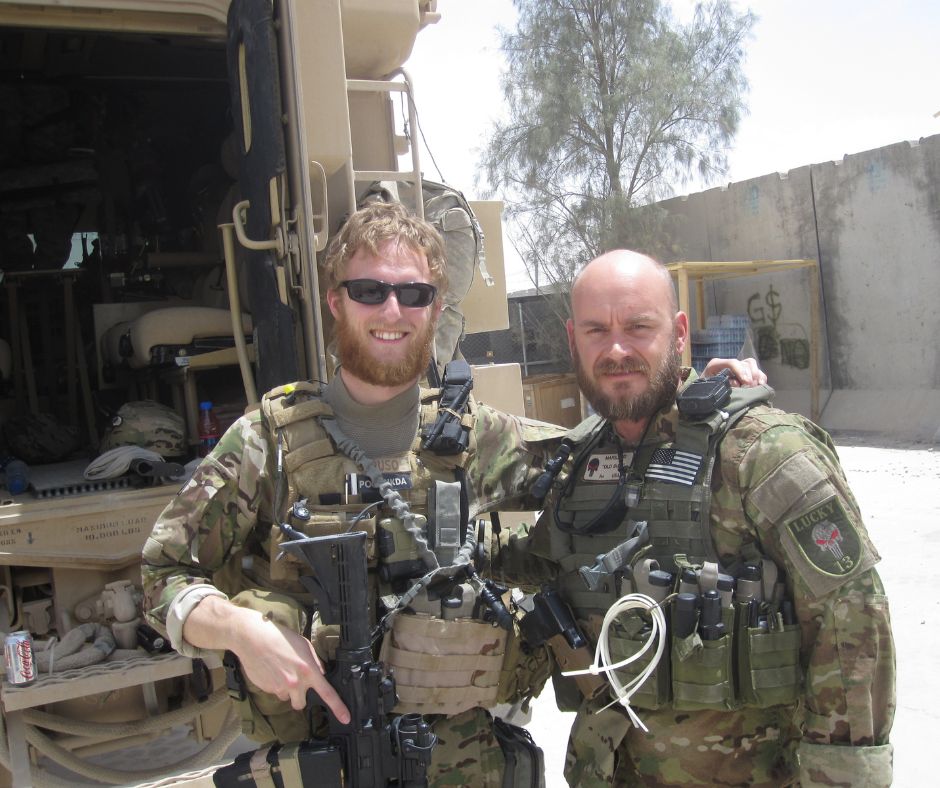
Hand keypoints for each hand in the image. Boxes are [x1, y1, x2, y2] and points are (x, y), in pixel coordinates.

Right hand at [183, 595, 350, 723]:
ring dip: (285, 690)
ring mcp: (279, 688)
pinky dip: (273, 684)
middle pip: (301, 703)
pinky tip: (270, 669)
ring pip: (286, 697)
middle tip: (294, 681)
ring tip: (279, 671)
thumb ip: (314, 662)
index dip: (338, 707)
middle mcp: (295, 683)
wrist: (253, 638)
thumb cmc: (280, 637)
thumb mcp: (304, 645)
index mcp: (309, 670)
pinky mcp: (266, 689)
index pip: (327, 693)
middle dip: (299, 696)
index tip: (346, 718)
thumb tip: (320, 674)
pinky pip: (274, 692)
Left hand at [702, 357, 766, 386]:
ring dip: (756, 375)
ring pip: (751, 364)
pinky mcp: (744, 373)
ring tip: (754, 387)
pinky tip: (761, 385)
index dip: (741, 371)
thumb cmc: (704, 392)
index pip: (732, 362)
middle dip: (749, 375)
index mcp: (715, 365)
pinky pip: (757, 371)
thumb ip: (721, 384)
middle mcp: (727, 363)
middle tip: (749, 387)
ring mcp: (737, 367)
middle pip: (744, 363)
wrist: (703, 395)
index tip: (746, 383)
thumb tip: (737, 384)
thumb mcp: (708, 388)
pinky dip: (761, 377)